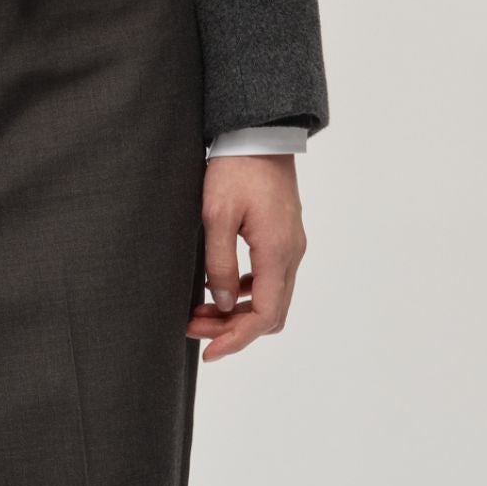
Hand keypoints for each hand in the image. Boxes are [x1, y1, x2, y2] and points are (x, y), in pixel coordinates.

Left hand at [186, 152, 304, 360]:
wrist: (260, 134)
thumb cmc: (236, 169)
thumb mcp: (216, 217)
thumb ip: (220, 264)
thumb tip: (223, 303)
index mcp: (276, 252)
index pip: (264, 315)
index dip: (237, 339)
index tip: (209, 352)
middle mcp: (291, 253)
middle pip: (271, 313)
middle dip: (233, 329)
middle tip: (194, 328)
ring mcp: (291, 245)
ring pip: (272, 298)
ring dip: (239, 312)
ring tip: (200, 311)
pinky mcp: (284, 236)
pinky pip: (272, 278)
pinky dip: (248, 293)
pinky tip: (222, 287)